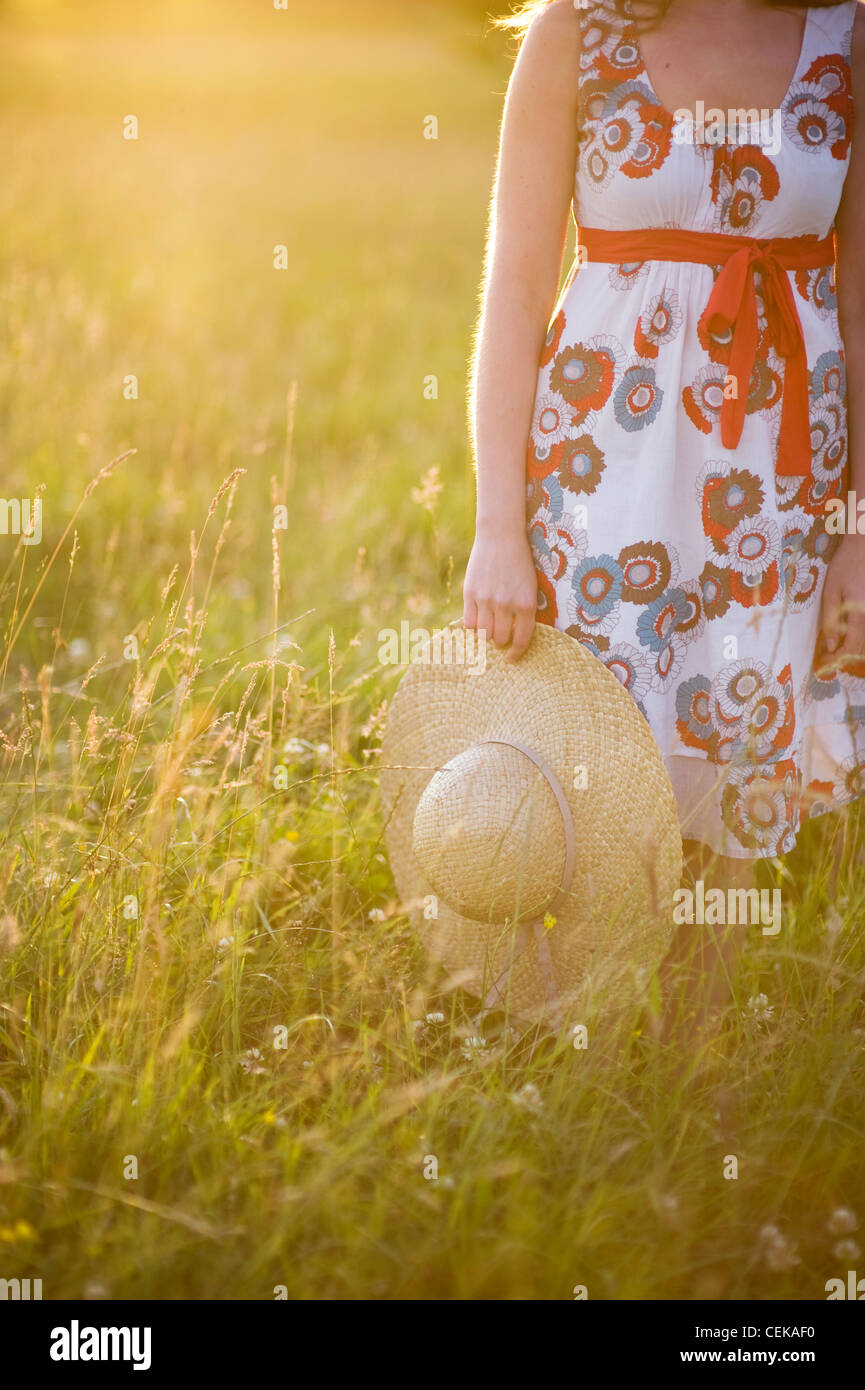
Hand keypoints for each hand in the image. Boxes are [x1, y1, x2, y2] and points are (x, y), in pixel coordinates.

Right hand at [463, 523, 537, 661]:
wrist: (501, 535)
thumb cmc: (520, 561)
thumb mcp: (530, 586)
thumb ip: (524, 611)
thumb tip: (515, 636)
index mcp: (526, 604)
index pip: (521, 640)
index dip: (516, 653)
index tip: (512, 659)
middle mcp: (506, 605)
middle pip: (500, 639)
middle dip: (501, 642)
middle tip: (501, 638)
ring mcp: (486, 600)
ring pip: (483, 633)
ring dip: (486, 635)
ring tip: (489, 629)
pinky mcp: (470, 593)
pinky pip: (468, 622)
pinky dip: (472, 626)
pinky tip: (477, 620)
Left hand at [816, 534, 864, 675]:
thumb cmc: (847, 565)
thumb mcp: (831, 592)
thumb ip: (831, 621)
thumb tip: (830, 646)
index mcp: (860, 615)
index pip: (850, 648)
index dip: (837, 660)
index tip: (825, 662)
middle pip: (862, 647)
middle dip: (845, 657)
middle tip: (829, 658)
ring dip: (853, 647)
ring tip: (837, 648)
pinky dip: (860, 634)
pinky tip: (848, 633)